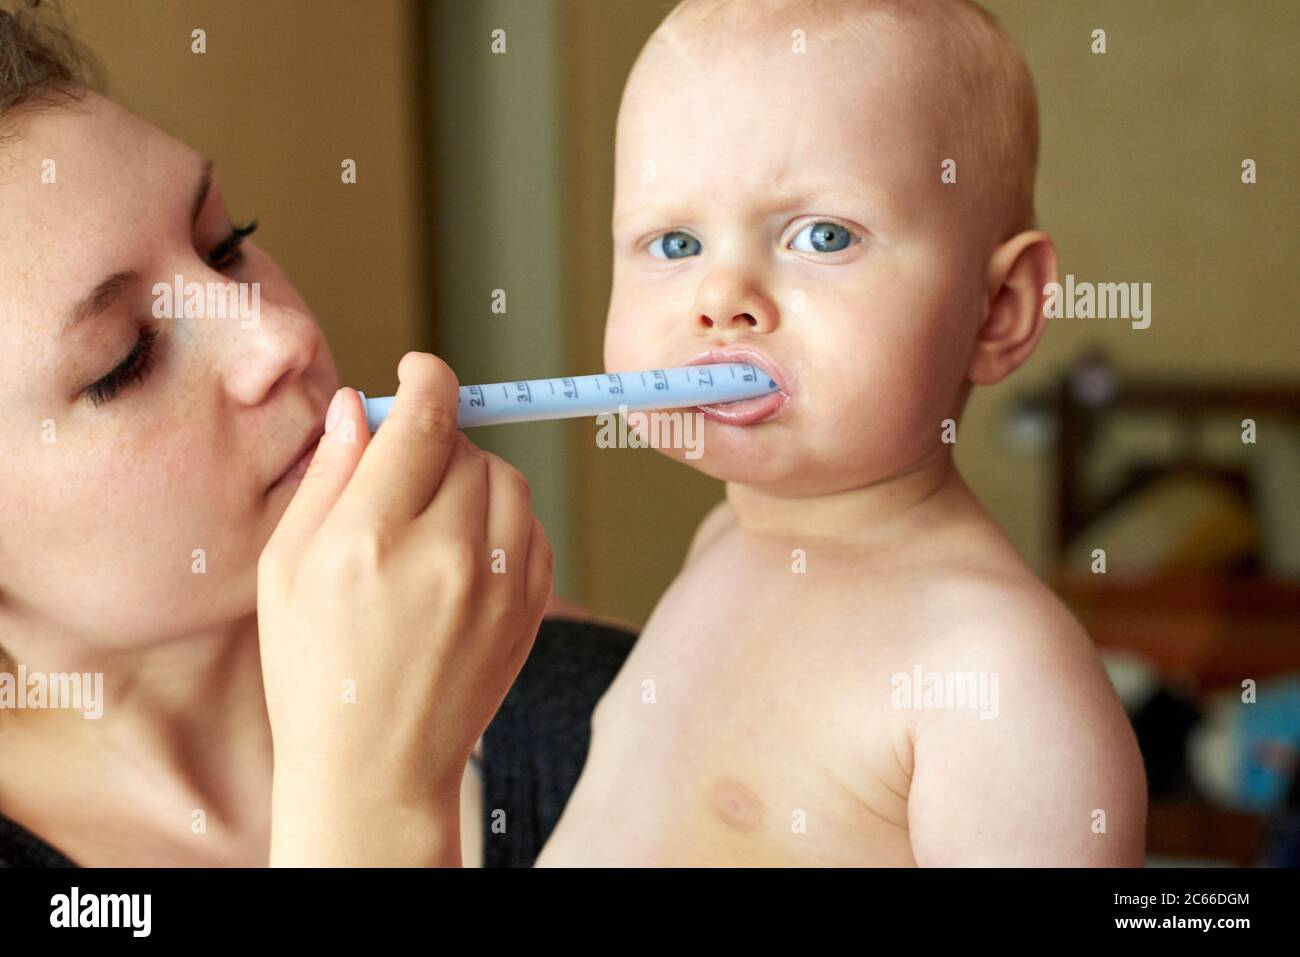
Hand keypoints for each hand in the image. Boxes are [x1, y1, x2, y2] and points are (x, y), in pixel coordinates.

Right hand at [257, 352, 551, 863]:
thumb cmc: (313, 669)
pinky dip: (504, 522)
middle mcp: (445, 555)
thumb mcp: (285, 570)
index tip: (422, 371)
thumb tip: (361, 405)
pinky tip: (464, 554)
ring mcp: (499, 585)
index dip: (428, 379)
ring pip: (509, 482)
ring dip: (475, 479)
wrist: (374, 768)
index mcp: (371, 539)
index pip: (425, 420)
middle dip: (438, 442)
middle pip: (468, 446)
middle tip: (407, 469)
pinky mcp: (531, 609)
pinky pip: (534, 527)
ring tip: (434, 518)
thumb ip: (327, 478)